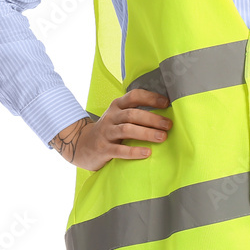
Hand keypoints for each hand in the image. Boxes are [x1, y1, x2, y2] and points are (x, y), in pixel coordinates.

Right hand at [48, 89, 171, 170]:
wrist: (81, 145)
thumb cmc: (109, 130)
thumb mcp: (119, 116)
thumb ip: (136, 112)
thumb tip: (166, 113)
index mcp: (117, 105)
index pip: (134, 96)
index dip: (150, 98)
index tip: (166, 103)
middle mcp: (111, 116)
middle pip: (133, 114)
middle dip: (152, 119)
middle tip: (169, 125)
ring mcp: (106, 133)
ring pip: (127, 129)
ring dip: (146, 133)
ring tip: (162, 137)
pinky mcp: (103, 149)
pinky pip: (119, 150)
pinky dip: (134, 151)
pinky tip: (147, 153)